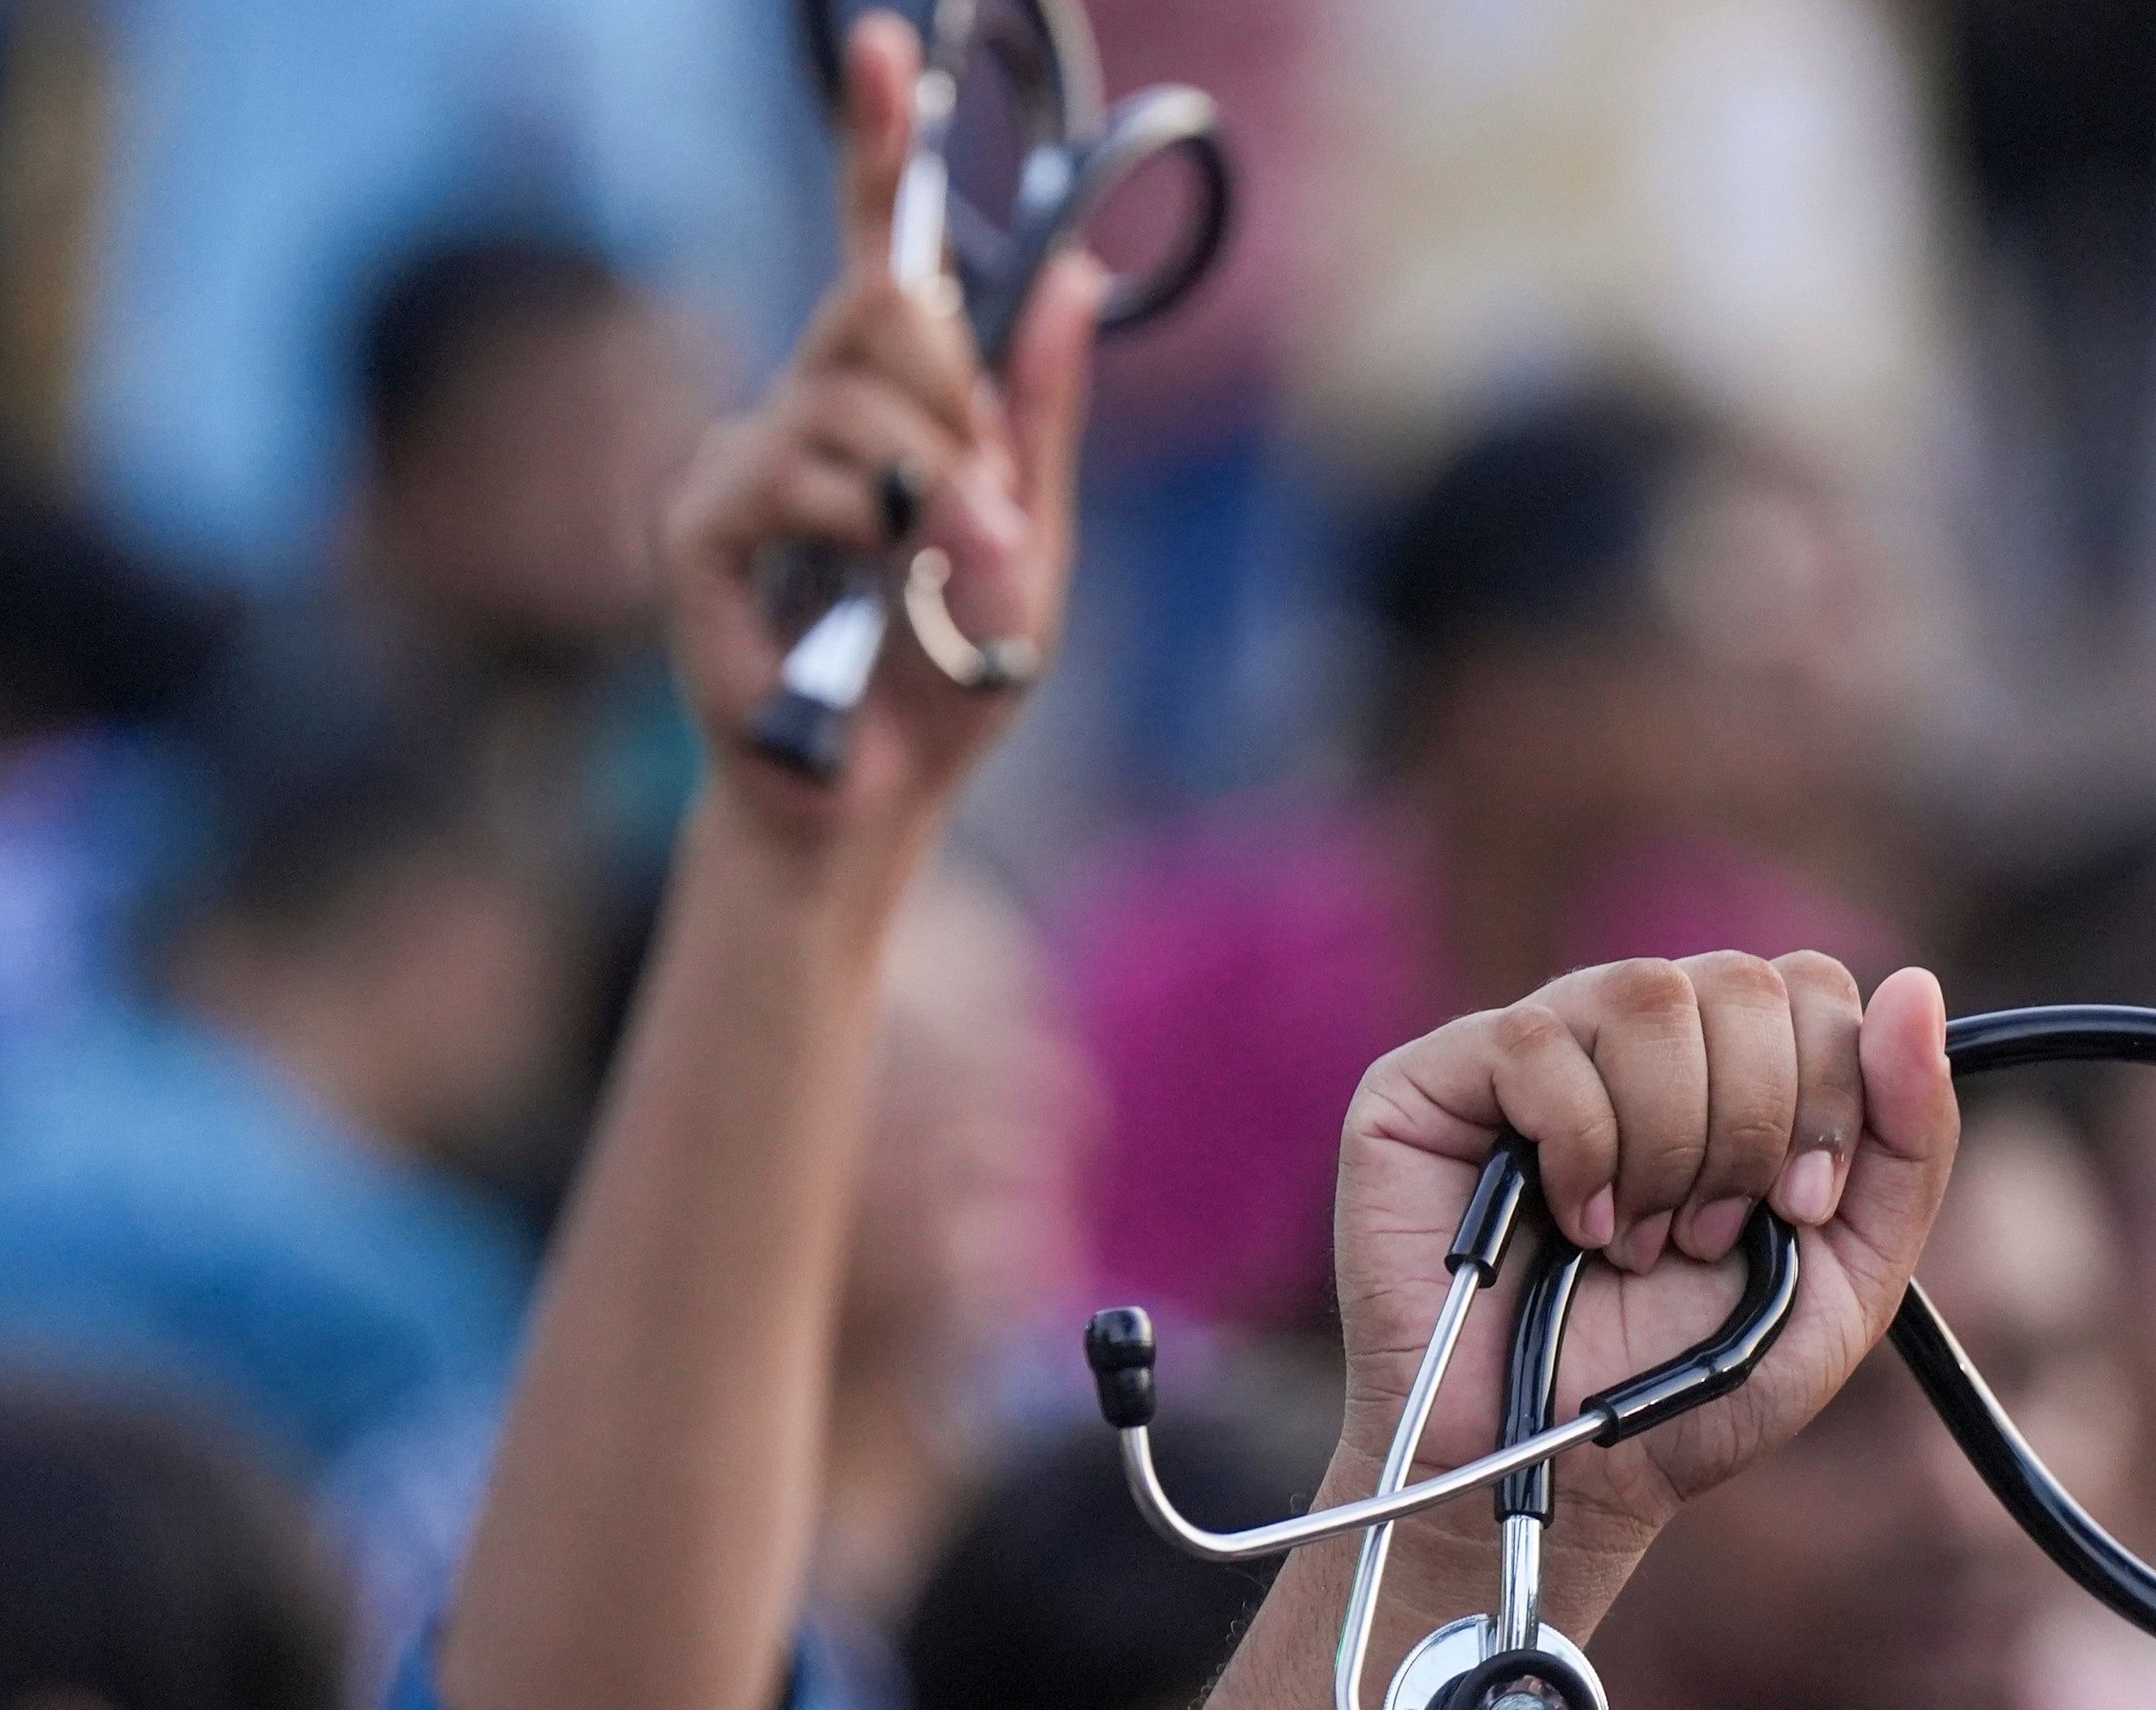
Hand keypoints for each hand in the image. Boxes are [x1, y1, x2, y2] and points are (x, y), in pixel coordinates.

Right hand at [661, 12, 1099, 849]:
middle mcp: (805, 412)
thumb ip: (1040, 415)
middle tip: (978, 505)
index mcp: (891, 410)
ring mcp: (742, 460)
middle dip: (954, 395)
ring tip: (934, 578)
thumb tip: (1070, 274)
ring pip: (850, 398)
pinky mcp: (697, 522)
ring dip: (926, 491)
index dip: (880, 146)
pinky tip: (851, 600)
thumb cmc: (946, 680)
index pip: (883, 253)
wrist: (878, 800)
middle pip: (880, 306)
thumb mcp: (1032, 542)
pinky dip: (859, 537)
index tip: (887, 47)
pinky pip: (798, 477)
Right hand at [1333, 955, 1959, 1555]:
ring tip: (1638, 1243)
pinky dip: (1579, 1149)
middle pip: (1740, 979)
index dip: (1827, 1093)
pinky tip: (1571, 1228)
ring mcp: (1533, 1047)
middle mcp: (1632, 1037)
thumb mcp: (1848, 1276)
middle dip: (1750, 1129)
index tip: (1799, 1210)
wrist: (1564, 1476)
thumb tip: (1916, 985)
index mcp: (1731, 1065)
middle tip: (1709, 1238)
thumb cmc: (1692, 1384)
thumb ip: (1908, 1139)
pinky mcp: (1432, 1079)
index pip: (1811, 983)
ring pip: (1646, 995)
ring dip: (1666, 1146)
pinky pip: (1537, 1040)